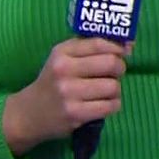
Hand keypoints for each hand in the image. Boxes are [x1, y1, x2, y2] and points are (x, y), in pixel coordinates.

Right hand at [2, 38, 130, 157]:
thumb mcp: (63, 57)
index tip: (124, 52)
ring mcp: (69, 93)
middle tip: (114, 73)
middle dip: (119, 68)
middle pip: (111, 64)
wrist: (29, 113)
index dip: (118, 47)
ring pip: (113, 87)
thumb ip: (91, 48)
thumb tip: (129, 45)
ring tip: (106, 91)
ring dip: (115, 90)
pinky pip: (110, 106)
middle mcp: (64, 70)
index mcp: (62, 52)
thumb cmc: (53, 81)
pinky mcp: (75, 114)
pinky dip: (113, 105)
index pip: (99, 43)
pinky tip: (103, 104)